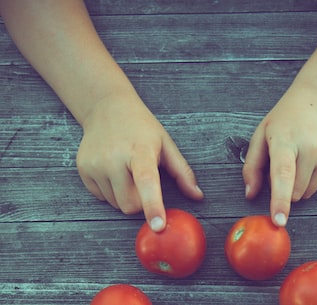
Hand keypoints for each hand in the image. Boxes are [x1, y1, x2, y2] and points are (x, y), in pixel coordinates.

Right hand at [76, 93, 202, 230]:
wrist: (107, 108)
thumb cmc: (142, 128)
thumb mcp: (166, 144)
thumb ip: (182, 172)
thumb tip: (198, 196)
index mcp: (140, 150)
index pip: (147, 182)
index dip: (153, 205)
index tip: (158, 225)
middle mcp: (114, 158)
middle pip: (130, 205)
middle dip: (141, 203)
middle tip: (144, 182)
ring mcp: (96, 164)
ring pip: (115, 204)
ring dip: (125, 197)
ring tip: (127, 172)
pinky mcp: (83, 169)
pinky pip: (101, 197)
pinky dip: (111, 192)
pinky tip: (113, 171)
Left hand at [243, 84, 316, 226]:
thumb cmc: (285, 120)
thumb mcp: (261, 135)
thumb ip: (252, 166)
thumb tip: (250, 194)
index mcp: (286, 140)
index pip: (283, 174)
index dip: (280, 200)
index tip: (279, 220)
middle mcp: (310, 148)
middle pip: (294, 191)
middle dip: (284, 187)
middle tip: (283, 161)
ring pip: (306, 193)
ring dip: (297, 185)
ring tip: (297, 158)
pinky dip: (310, 179)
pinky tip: (310, 157)